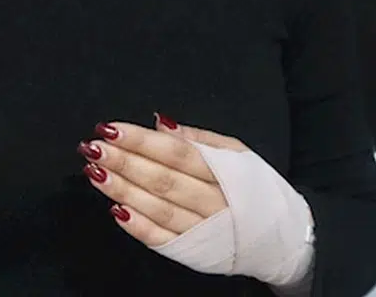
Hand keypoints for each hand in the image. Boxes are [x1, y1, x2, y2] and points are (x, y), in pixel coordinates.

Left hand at [77, 113, 247, 246]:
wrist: (282, 237)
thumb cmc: (256, 188)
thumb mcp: (238, 153)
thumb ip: (198, 138)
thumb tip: (160, 122)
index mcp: (224, 171)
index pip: (176, 152)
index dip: (141, 140)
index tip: (111, 128)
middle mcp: (213, 201)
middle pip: (162, 179)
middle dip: (124, 162)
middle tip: (93, 147)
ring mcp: (203, 229)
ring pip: (157, 208)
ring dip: (123, 190)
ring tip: (95, 172)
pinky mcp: (194, 252)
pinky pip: (162, 240)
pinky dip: (138, 226)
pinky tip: (115, 210)